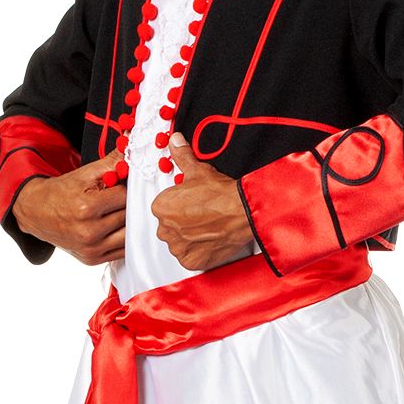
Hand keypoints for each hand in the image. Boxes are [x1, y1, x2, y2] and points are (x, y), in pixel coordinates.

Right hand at [12, 152, 126, 264]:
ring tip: (113, 213)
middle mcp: (89, 232)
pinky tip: (112, 228)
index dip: (124, 190)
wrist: (36, 212)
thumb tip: (132, 147)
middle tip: (115, 200)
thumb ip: (111, 162)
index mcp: (86, 208)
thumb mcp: (84, 174)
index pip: (125, 197)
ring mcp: (91, 249)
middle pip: (128, 216)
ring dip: (126, 223)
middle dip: (125, 206)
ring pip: (129, 234)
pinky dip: (122, 239)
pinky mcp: (92, 259)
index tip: (116, 187)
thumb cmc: (61, 192)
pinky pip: (121, 250)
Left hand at [151, 134, 253, 270]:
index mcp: (161, 208)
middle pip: (170, 227)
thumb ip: (182, 157)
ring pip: (180, 243)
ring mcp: (179, 247)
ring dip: (190, 238)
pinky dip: (199, 252)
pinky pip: (190, 258)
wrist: (243, 211)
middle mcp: (165, 229)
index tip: (192, 204)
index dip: (179, 206)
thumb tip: (175, 142)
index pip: (164, 209)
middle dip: (183, 223)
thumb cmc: (221, 194)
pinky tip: (210, 239)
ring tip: (208, 227)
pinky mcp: (192, 261)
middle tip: (202, 215)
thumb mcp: (198, 170)